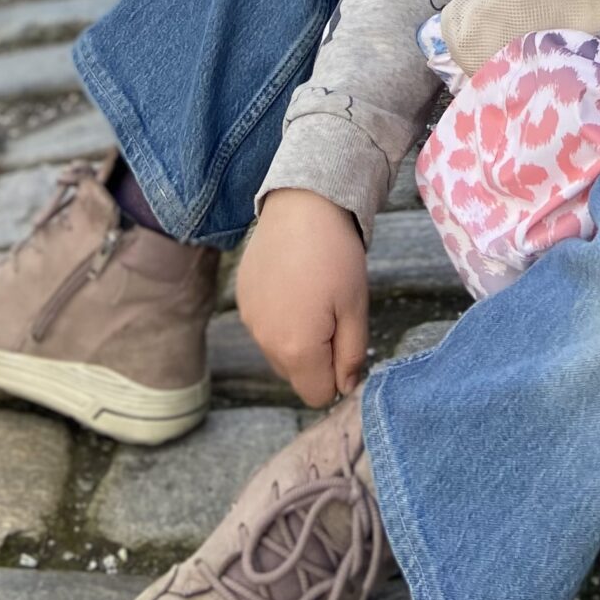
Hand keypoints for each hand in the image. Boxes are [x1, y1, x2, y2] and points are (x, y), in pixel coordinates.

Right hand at [236, 189, 369, 405]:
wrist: (303, 204)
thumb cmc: (336, 255)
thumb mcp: (356, 307)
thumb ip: (351, 355)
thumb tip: (345, 387)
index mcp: (296, 349)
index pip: (318, 394)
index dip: (337, 375)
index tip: (345, 340)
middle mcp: (264, 340)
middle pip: (296, 375)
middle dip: (317, 357)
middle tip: (332, 312)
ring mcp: (249, 319)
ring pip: (278, 351)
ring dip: (297, 338)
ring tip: (313, 294)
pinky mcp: (242, 298)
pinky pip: (264, 326)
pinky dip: (279, 316)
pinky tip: (294, 283)